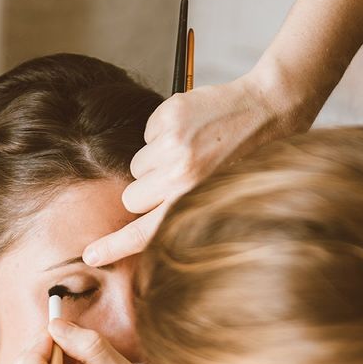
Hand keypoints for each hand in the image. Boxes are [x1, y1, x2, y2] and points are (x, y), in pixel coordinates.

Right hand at [82, 68, 310, 267]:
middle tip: (176, 178)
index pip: (143, 232)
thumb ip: (184, 207)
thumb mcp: (222, 196)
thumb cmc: (251, 156)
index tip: (91, 255)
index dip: (113, 246)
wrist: (271, 108)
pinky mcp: (170, 117)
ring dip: (155, 160)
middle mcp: (181, 177)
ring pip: (137, 165)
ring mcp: (173, 146)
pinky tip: (190, 130)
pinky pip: (146, 135)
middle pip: (131, 196)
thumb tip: (150, 214)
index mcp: (195, 202)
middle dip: (145, 189)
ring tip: (190, 150)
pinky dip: (162, 133)